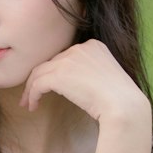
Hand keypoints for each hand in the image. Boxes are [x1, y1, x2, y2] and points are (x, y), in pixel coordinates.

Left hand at [20, 39, 150, 131]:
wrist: (124, 106)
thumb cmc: (120, 101)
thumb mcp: (107, 78)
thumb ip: (90, 73)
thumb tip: (74, 85)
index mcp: (94, 46)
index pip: (65, 57)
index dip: (54, 72)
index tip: (48, 86)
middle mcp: (80, 48)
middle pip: (51, 62)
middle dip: (39, 79)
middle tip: (31, 96)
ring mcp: (69, 60)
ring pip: (40, 72)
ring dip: (31, 88)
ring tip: (28, 103)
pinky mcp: (59, 74)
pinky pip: (37, 84)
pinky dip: (32, 95)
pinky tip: (33, 106)